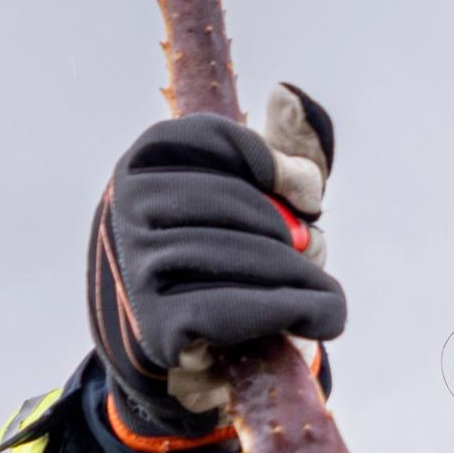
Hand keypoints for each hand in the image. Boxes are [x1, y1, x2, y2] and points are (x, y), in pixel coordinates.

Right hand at [85, 86, 343, 445]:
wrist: (171, 357)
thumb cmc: (214, 266)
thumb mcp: (243, 202)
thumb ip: (275, 154)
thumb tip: (289, 95)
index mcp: (144, 164)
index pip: (215, 140)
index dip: (272, 165)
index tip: (308, 197)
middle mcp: (126, 209)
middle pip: (232, 203)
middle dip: (290, 232)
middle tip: (319, 252)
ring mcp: (134, 267)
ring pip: (236, 257)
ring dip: (300, 277)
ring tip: (327, 294)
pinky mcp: (155, 326)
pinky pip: (234, 309)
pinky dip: (290, 311)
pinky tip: (321, 316)